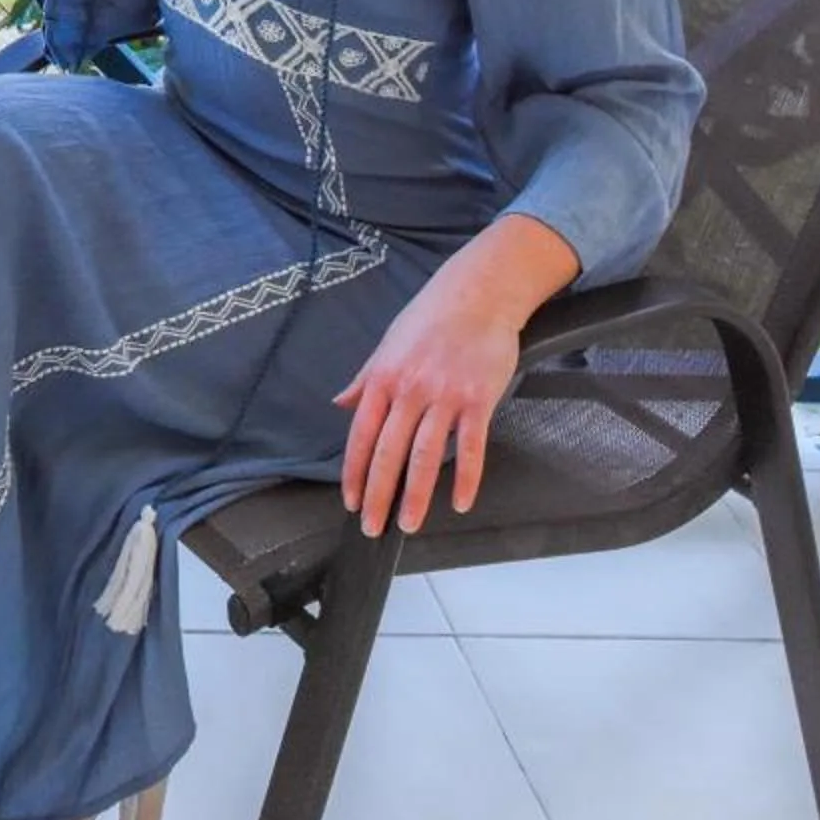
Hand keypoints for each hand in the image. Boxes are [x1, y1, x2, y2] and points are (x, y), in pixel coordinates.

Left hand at [335, 280, 524, 536]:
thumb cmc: (430, 319)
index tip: (350, 501)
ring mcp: (445, 396)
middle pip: (389, 453)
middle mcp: (410, 391)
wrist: (477, 293)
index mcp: (383, 380)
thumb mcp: (386, 346)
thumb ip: (364, 380)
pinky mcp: (478, 399)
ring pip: (426, 455)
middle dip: (378, 494)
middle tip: (372, 526)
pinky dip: (467, 477)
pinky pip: (471, 446)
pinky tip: (461, 502)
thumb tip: (340, 403)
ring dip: (416, 495)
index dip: (353, 473)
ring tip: (410, 524)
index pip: (361, 436)